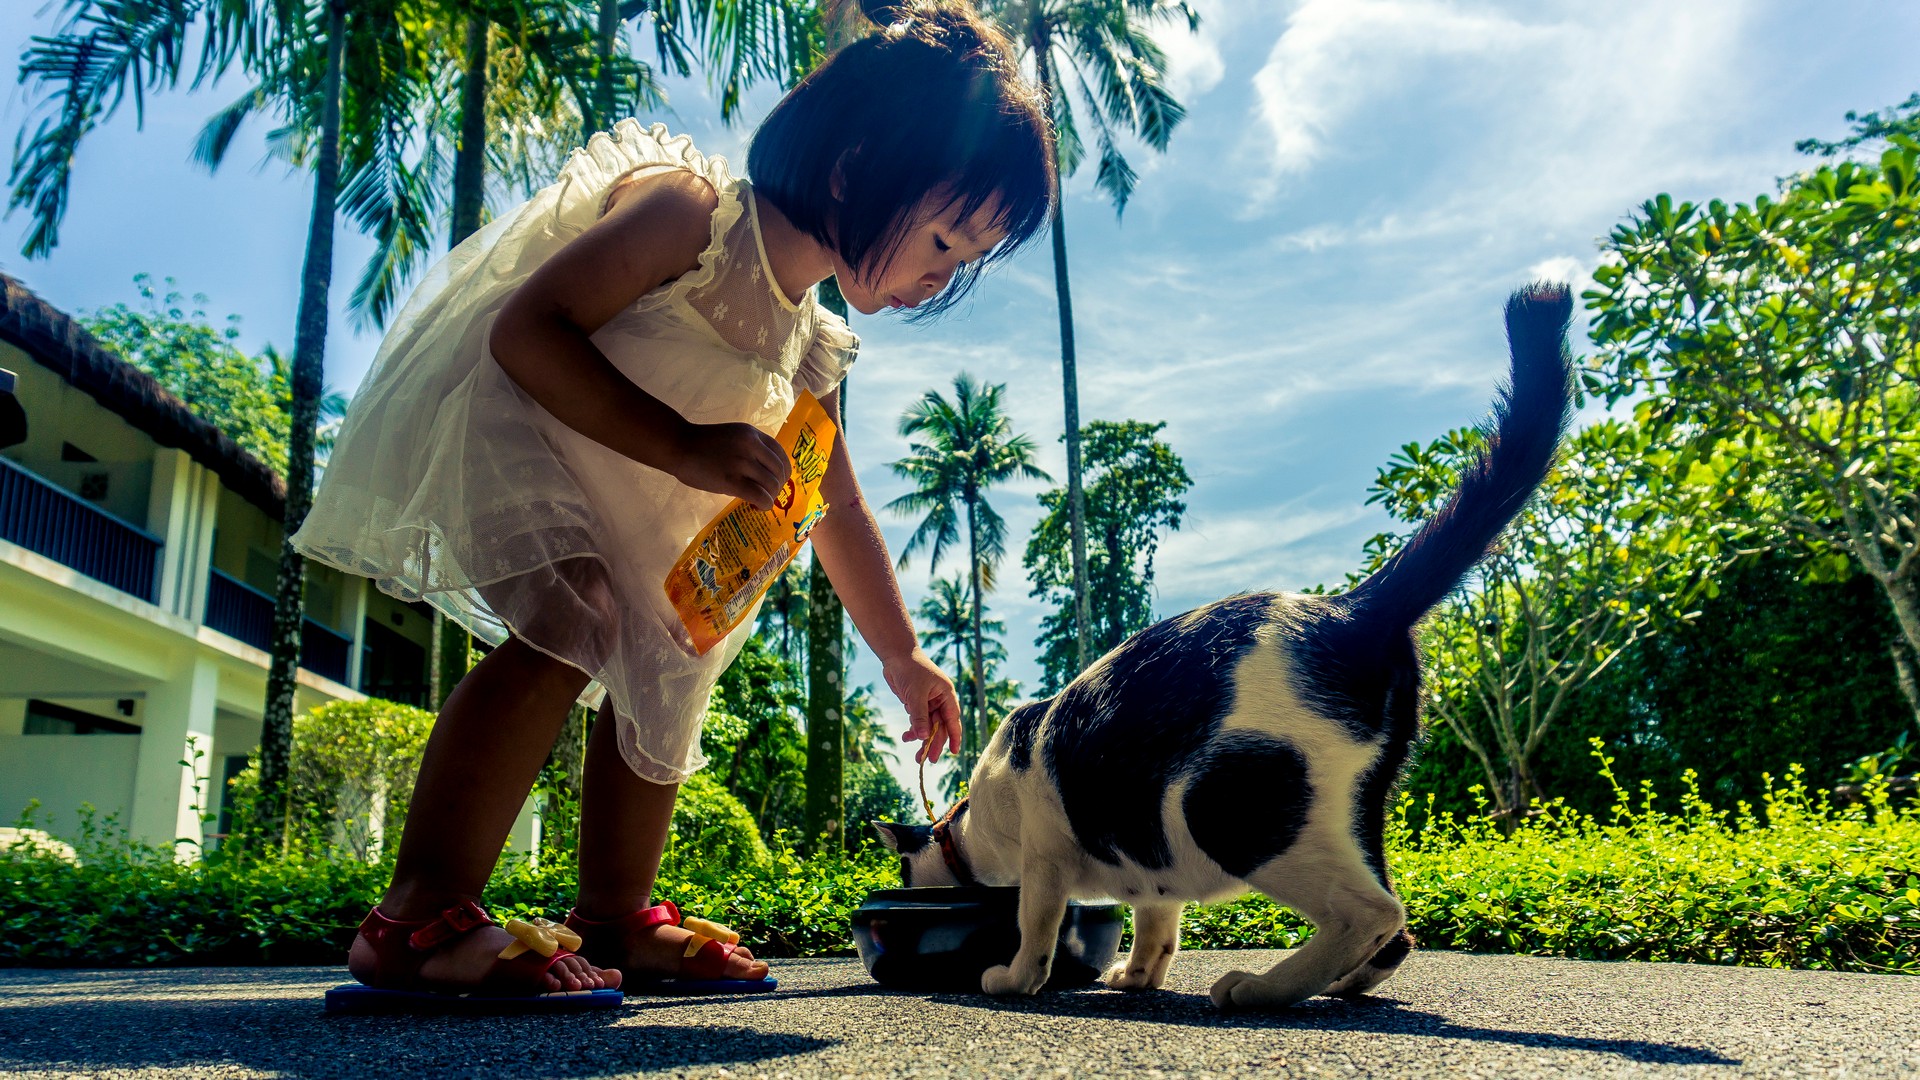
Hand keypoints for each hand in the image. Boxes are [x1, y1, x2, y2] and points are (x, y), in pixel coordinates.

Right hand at [667, 422, 791, 509]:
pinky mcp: (731, 480)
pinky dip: (764, 505)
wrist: (678, 445)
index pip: (781, 454)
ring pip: (772, 485)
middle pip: (779, 471)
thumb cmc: (702, 444)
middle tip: (767, 495)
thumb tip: (765, 473)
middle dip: (778, 487)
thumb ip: (750, 450)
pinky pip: (759, 496)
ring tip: (760, 502)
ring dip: (770, 498)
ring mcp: (741, 462)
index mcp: (752, 434)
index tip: (778, 481)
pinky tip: (757, 508)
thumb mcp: (733, 437)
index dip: (784, 471)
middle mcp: (751, 445)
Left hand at [884, 648, 961, 762]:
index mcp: (946, 695)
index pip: (953, 720)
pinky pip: (918, 721)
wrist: (896, 655)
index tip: (954, 752)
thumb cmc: (910, 669)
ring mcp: (928, 703)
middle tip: (928, 759)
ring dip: (922, 739)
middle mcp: (940, 700)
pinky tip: (906, 737)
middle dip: (934, 743)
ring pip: (928, 726)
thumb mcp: (915, 695)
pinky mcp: (917, 703)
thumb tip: (924, 737)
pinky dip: (913, 730)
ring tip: (916, 755)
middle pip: (940, 727)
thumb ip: (920, 716)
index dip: (954, 737)